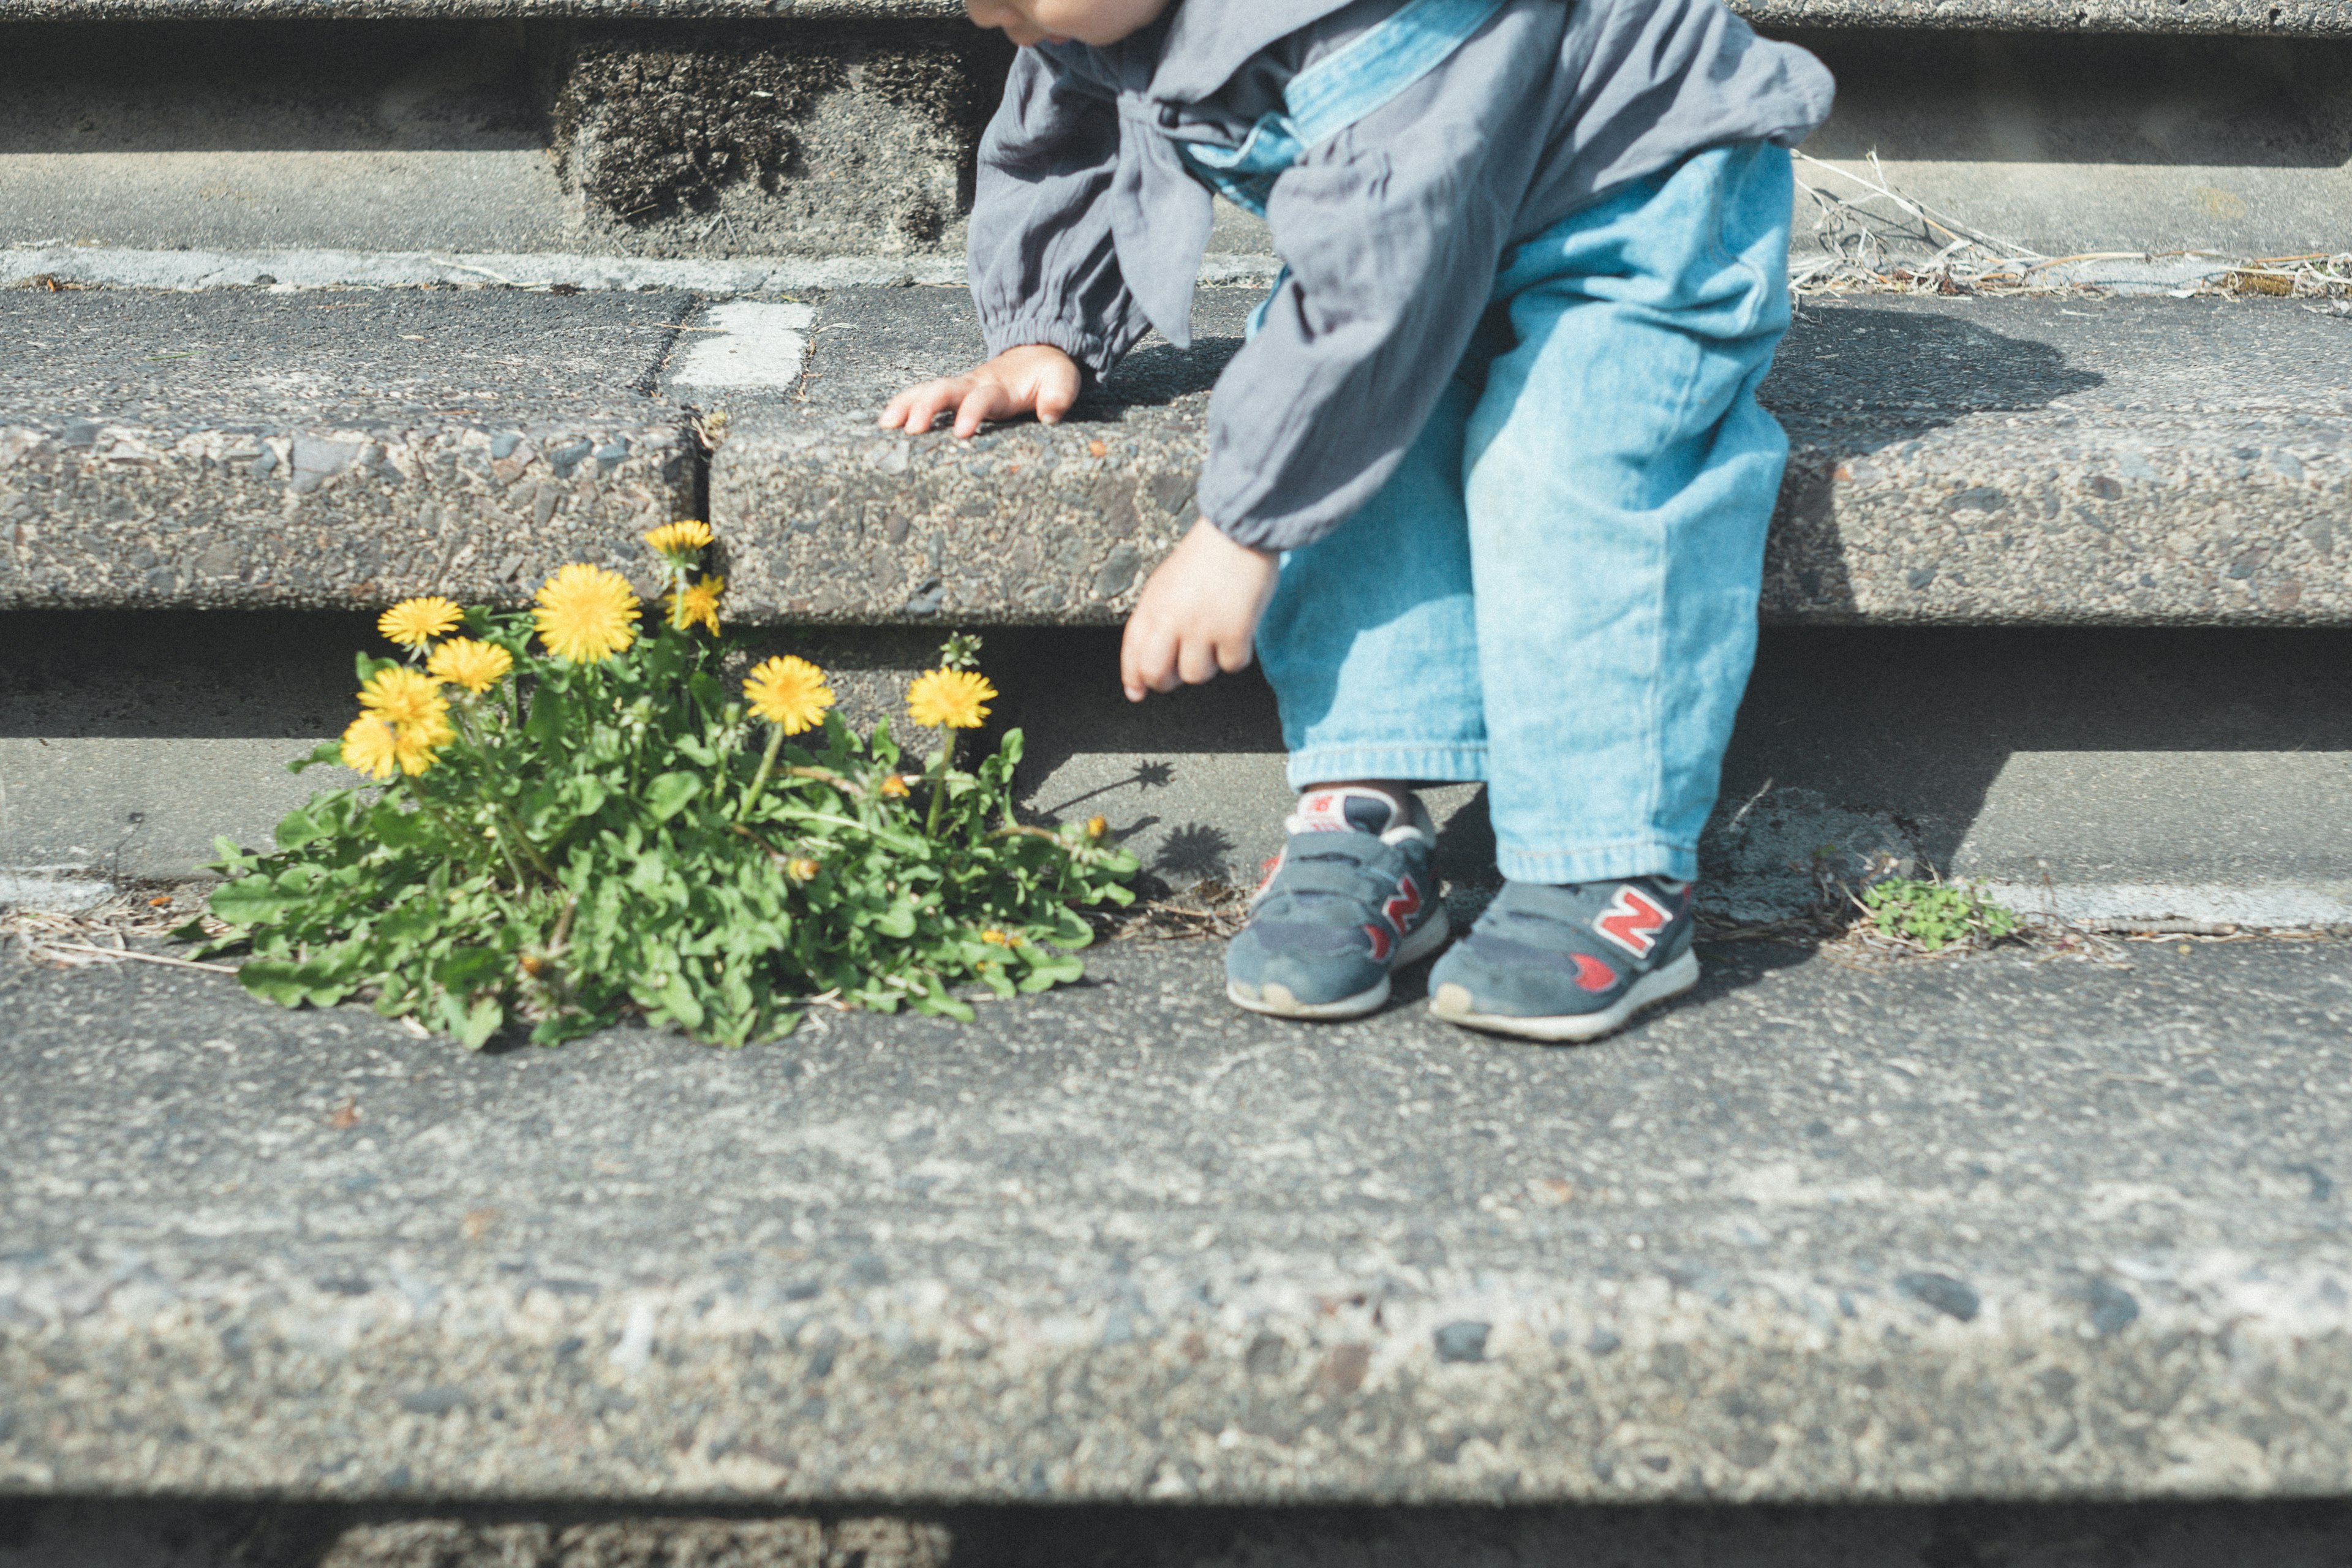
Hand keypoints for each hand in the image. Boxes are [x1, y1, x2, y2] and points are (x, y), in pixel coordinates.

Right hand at [878, 344, 1081, 438]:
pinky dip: (903, 404)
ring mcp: (961, 388)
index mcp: (1000, 386)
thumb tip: (1049, 416)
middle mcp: (974, 384)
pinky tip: (885, 422)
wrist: (1037, 350)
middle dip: (925, 408)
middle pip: (944, 391)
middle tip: (910, 430)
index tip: (961, 433)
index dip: (971, 413)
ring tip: (885, 425)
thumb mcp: (1063, 380)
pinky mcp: (954, 393)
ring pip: (927, 390)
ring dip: (905, 404)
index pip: (982, 399)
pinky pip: (923, 395)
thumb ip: (1058, 396)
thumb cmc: (1049, 372)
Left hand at [1120, 519, 1279, 702]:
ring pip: (1196, 675)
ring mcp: (1202, 626)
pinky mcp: (1234, 631)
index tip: (1137, 692)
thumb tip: (1146, 666)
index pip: (1132, 651)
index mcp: (1152, 603)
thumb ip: (1155, 618)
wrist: (1240, 531)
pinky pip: (1232, 665)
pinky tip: (1239, 630)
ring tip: (1216, 636)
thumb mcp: (1166, 582)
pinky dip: (1237, 654)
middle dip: (1166, 681)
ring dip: (1208, 664)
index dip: (1133, 677)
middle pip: (1156, 674)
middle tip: (1181, 669)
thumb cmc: (1206, 555)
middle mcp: (1172, 618)